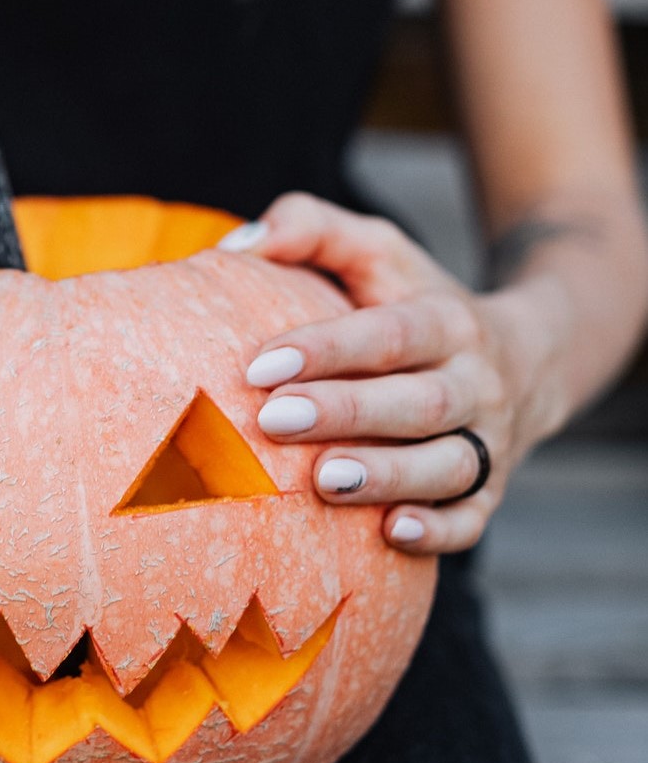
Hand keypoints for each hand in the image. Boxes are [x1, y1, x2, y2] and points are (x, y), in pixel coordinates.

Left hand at [219, 193, 545, 554]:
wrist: (523, 360)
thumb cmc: (413, 303)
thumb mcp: (377, 251)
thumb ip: (313, 228)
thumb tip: (239, 244)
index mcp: (447, 322)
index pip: (389, 335)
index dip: (327, 349)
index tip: (260, 365)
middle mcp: (476, 383)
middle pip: (417, 403)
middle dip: (346, 413)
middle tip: (274, 420)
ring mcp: (487, 442)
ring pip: (447, 465)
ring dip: (387, 475)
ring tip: (323, 479)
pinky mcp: (488, 491)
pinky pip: (472, 518)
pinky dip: (438, 530)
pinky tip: (391, 533)